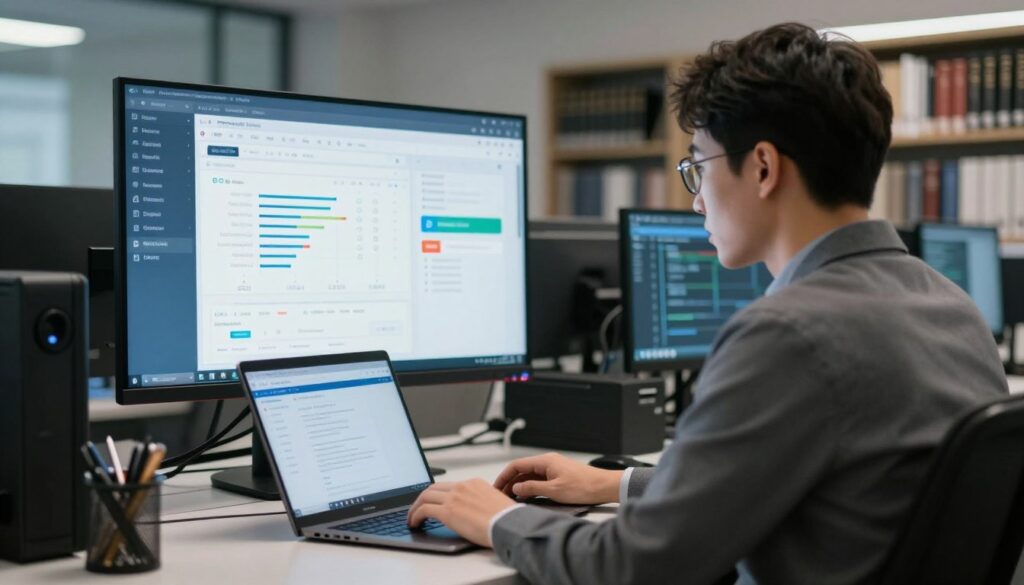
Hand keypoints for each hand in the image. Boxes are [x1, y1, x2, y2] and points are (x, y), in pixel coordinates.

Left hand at [406, 479, 515, 547]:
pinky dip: (415, 515)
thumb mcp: (495, 502)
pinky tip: (414, 523)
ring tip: (412, 518)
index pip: (449, 486)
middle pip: (433, 488)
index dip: (437, 495)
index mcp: (474, 483)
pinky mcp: (447, 511)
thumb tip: (474, 511)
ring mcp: (454, 497)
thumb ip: (481, 502)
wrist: (509, 524)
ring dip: (415, 507)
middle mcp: (462, 487)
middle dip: (422, 498)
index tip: (433, 502)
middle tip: (417, 508)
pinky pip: (424, 510)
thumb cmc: (507, 519)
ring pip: (425, 496)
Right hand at [493, 452, 622, 504]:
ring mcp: (553, 469)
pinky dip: (530, 488)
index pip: (517, 465)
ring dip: (519, 486)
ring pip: (530, 476)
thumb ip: (532, 488)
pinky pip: (539, 480)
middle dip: (509, 482)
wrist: (603, 486)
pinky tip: (526, 498)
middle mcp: (548, 462)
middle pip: (522, 470)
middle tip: (500, 495)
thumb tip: (516, 488)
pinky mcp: (558, 476)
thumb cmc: (582, 487)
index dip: (504, 476)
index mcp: (545, 461)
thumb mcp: (554, 490)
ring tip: (510, 499)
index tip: (495, 487)